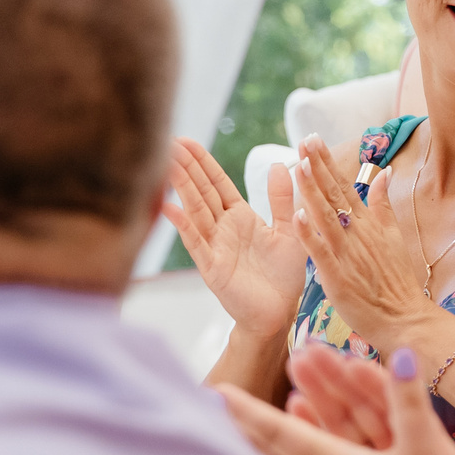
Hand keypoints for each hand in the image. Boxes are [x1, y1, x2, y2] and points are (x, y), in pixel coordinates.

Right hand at [165, 138, 307, 338]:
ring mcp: (214, 246)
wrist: (279, 313)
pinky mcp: (212, 267)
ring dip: (181, 188)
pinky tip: (170, 208)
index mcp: (239, 216)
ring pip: (194, 210)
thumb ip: (282, 199)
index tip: (186, 141)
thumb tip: (280, 164)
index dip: (202, 162)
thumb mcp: (289, 230)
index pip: (216, 183)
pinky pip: (196, 243)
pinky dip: (183, 225)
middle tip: (169, 141)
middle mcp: (222, 228)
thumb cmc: (283, 276)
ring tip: (166, 164)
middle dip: (186, 167)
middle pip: (200, 191)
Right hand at [285, 345, 454, 454]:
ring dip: (318, 408)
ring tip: (291, 384)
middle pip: (362, 412)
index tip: (351, 360)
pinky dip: (313, 445)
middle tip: (305, 355)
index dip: (376, 384)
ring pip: (344, 435)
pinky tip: (290, 430)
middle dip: (334, 384)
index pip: (399, 410)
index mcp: (430, 451)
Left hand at [289, 134, 434, 347]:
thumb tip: (382, 173)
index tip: (314, 139)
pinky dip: (310, 234)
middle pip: (334, 195)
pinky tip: (297, 215)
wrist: (405, 319)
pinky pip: (321, 252)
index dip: (328, 163)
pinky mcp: (337, 277)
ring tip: (300, 165)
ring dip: (312, 191)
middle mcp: (357, 234)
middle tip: (304, 140)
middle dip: (318, 166)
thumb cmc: (396, 283)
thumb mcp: (394, 238)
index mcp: (368, 224)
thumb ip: (383, 206)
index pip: (344, 186)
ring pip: (326, 217)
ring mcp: (347, 254)